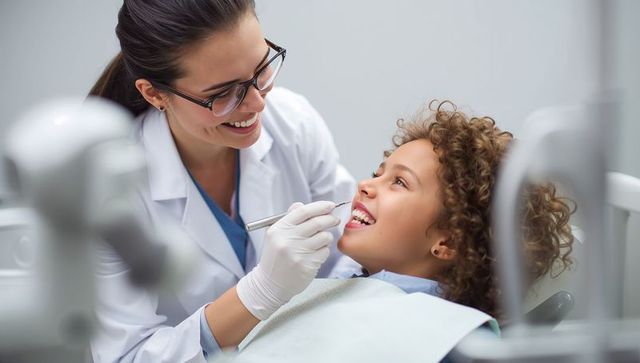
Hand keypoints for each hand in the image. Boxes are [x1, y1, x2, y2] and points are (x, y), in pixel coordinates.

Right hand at [236, 201, 338, 319]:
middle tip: (335, 219)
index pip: (303, 211)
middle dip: (330, 218)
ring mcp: (298, 254)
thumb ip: (289, 219)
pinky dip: (324, 251)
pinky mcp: (307, 266)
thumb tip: (303, 205)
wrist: (270, 284)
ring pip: (324, 237)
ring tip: (321, 240)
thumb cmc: (275, 257)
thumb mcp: (275, 235)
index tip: (330, 205)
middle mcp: (287, 240)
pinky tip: (315, 254)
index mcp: (279, 229)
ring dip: (327, 236)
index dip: (320, 206)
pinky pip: (325, 252)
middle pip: (317, 223)